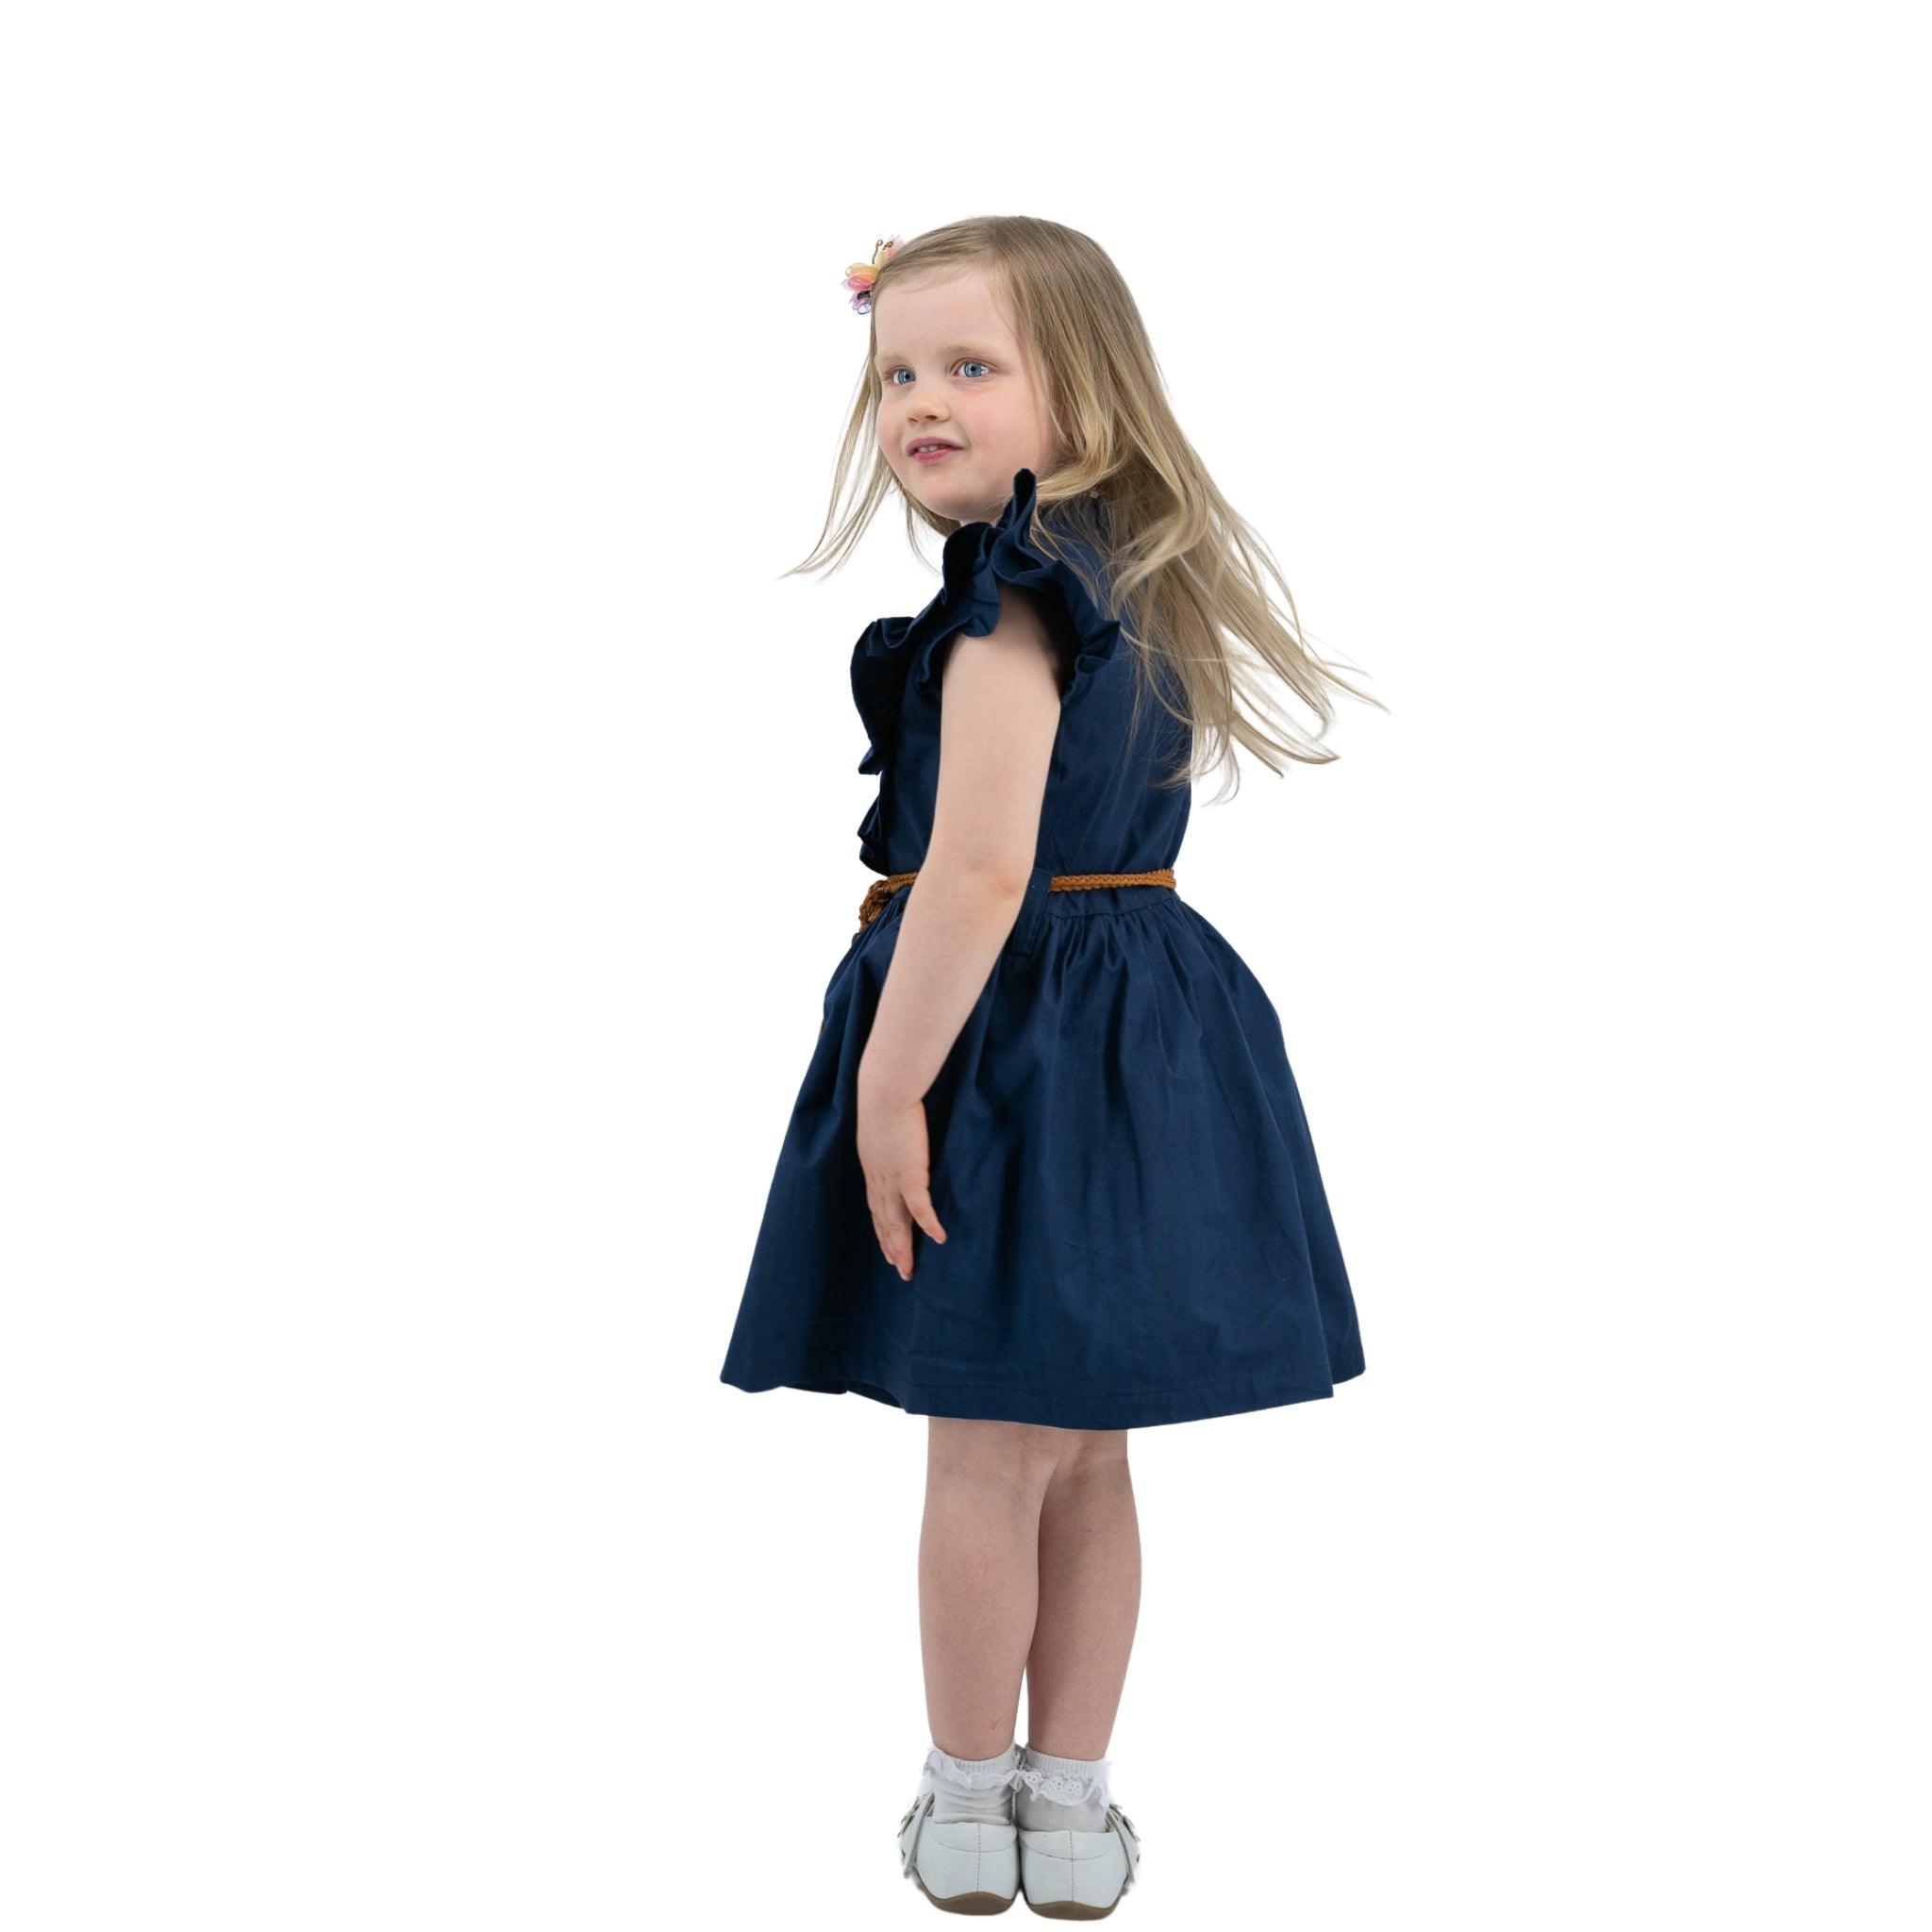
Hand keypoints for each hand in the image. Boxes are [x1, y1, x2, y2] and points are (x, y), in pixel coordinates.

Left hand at [856, 1085, 947, 1280]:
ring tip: (908, 1268)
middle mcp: (879, 1180)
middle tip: (901, 1271)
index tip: (887, 1249)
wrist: (885, 1090)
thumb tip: (898, 1142)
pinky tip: (938, 1238)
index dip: (883, 1231)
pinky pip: (920, 1207)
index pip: (876, 1208)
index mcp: (872, 1169)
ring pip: (897, 1222)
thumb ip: (890, 1140)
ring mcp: (893, 1179)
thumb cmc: (886, 1099)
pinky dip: (928, 1224)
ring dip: (902, 1247)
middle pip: (885, 1223)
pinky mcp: (910, 1173)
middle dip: (891, 1248)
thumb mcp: (882, 1125)